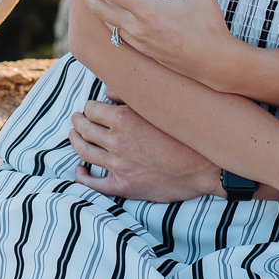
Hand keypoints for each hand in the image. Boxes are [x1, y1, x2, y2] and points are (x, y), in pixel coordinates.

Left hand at [69, 99, 219, 201]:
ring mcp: (118, 166)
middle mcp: (116, 142)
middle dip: (78, 122)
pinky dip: (81, 176)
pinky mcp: (123, 186)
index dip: (89, 107)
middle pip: (85, 129)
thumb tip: (106, 92)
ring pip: (85, 152)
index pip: (92, 109)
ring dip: (75, 142)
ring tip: (73, 136)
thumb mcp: (159, 108)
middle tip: (76, 119)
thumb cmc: (185, 134)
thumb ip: (130, 96)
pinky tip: (79, 170)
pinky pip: (93, 183)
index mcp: (123, 119)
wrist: (204, 168)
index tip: (90, 107)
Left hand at [76, 0, 237, 89]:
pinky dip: (108, 16)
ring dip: (95, 3)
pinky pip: (116, 31)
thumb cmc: (208, 26)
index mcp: (146, 10)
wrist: (214, 63)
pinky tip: (113, 7)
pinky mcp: (142, 49)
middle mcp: (136, 28)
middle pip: (96, 7)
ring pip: (104, 21)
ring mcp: (137, 41)